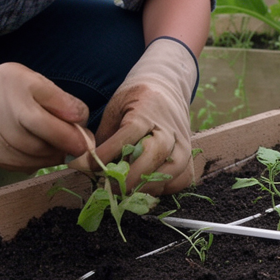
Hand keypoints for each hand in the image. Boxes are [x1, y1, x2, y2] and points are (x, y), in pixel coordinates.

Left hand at [69, 37, 196, 195]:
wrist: (168, 87)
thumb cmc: (136, 99)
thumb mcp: (116, 107)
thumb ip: (106, 136)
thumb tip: (91, 167)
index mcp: (146, 110)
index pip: (128, 134)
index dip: (109, 152)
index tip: (92, 166)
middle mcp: (168, 128)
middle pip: (153, 154)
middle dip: (130, 176)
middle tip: (111, 187)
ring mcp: (182, 142)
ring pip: (171, 170)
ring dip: (147, 186)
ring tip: (127, 192)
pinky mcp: (188, 155)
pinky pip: (182, 178)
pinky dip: (166, 188)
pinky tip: (147, 188)